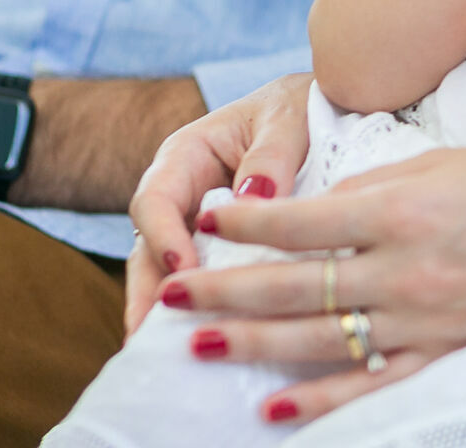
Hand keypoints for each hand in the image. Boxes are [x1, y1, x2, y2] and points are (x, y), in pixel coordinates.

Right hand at [126, 72, 312, 334]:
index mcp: (185, 156)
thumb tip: (254, 198)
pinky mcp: (221, 254)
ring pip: (170, 275)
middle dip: (148, 294)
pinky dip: (205, 312)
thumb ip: (270, 154)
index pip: (155, 198)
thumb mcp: (285, 118)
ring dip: (169, 314)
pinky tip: (214, 347)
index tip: (181, 267)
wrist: (317, 109)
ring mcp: (195, 229)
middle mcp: (181, 197)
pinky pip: (205, 284)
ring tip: (168, 359)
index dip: (161, 234)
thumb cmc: (296, 106)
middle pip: (149, 249)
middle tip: (149, 339)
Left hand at [152, 148, 465, 425]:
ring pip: (318, 341)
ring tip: (198, 347)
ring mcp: (424, 320)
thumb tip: (316, 211)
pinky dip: (320, 401)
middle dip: (225, 293)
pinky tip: (274, 407)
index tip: (206, 216)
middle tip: (172, 299)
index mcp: (403, 209)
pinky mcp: (446, 354)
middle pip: (294, 287)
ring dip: (251, 347)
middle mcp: (404, 269)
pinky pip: (371, 385)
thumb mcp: (445, 163)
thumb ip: (376, 189)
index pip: (301, 221)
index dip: (246, 223)